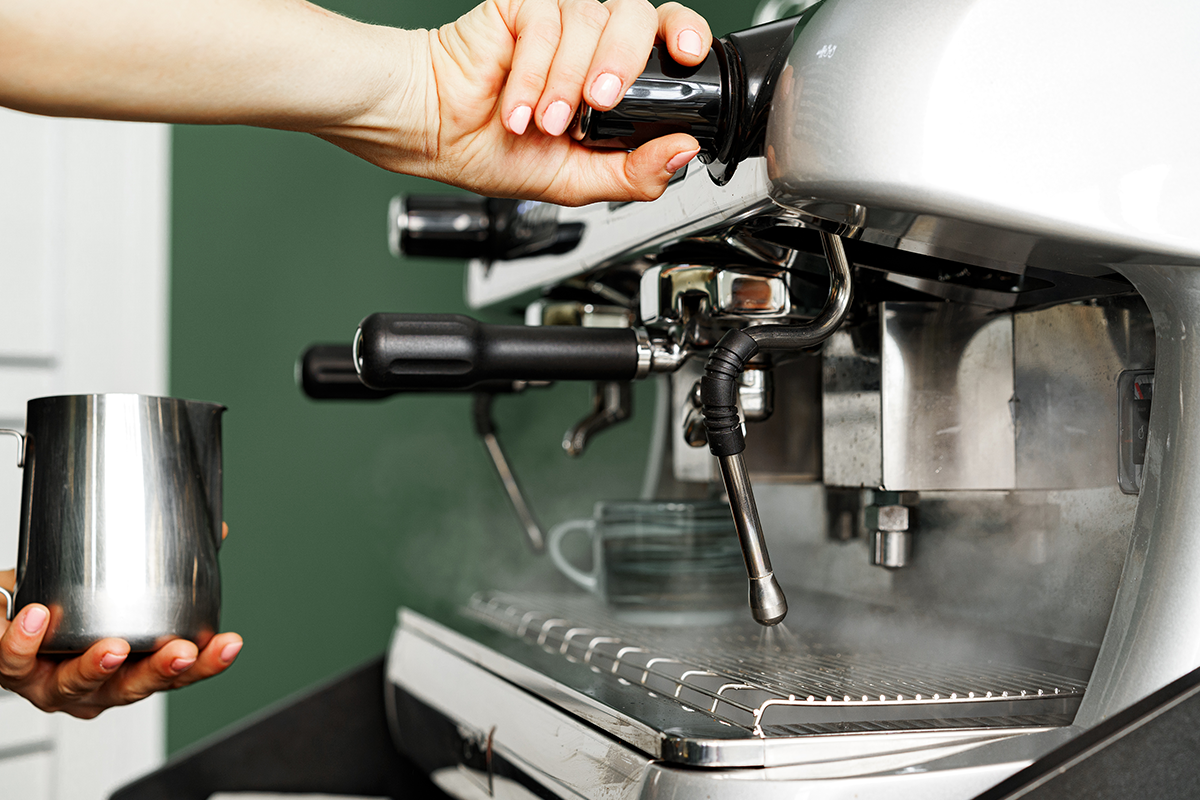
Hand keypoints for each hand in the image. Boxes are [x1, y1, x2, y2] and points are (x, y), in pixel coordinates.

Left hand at [0, 524, 241, 718]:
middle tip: (180, 652)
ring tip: (111, 646)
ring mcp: (53, 685)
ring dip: (95, 666)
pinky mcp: (12, 670)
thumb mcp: (118, 594)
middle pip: (132, 689)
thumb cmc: (68, 610)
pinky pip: (14, 662)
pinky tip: (33, 616)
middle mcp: (96, 689)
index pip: (177, 676)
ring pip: (75, 684)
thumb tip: (218, 531)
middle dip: (159, 671)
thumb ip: (166, 569)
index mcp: (131, 672)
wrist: (12, 617)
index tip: (229, 644)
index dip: (207, 664)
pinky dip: (24, 641)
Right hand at [327, 0, 713, 204]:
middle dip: (624, 65)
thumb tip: (682, 153)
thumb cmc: (497, 149)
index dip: (685, 35)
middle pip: (638, 18)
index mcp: (613, 73)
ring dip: (569, 82)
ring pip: (593, 22)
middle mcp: (591, 40)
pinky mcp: (522, 6)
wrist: (437, 137)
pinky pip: (546, 23)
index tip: (689, 55)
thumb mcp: (579, 180)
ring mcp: (558, 19)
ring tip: (543, 122)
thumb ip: (634, 173)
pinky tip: (517, 108)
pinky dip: (535, 74)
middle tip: (599, 105)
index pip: (665, 35)